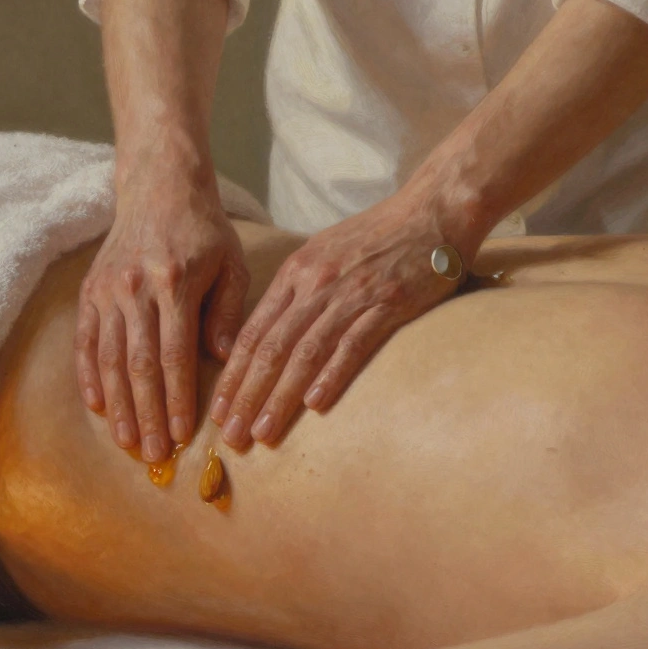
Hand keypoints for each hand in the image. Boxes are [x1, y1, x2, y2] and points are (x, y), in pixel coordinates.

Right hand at [76, 176, 247, 461]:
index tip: (182, 435)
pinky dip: (89, 375)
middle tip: (153, 455)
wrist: (159, 186)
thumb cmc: (205, 230)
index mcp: (173, 283)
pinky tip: (96, 405)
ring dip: (117, 405)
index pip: (174, 355)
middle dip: (145, 415)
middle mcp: (134, 289)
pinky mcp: (90, 291)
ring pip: (109, 359)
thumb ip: (226, 312)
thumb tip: (219, 358)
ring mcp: (107, 291)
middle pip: (138, 366)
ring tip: (126, 442)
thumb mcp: (231, 263)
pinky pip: (86, 340)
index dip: (176, 400)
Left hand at [209, 192, 478, 447]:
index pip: (252, 332)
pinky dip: (332, 376)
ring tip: (263, 433)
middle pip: (270, 348)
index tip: (216, 410)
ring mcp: (350, 295)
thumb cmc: (374, 238)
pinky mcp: (388, 304)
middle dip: (246, 396)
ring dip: (280, 397)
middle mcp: (315, 285)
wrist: (431, 212)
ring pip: (304, 353)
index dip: (232, 375)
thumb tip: (266, 337)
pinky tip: (315, 405)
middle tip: (230, 435)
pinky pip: (353, 344)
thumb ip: (294, 294)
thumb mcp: (321, 255)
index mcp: (295, 274)